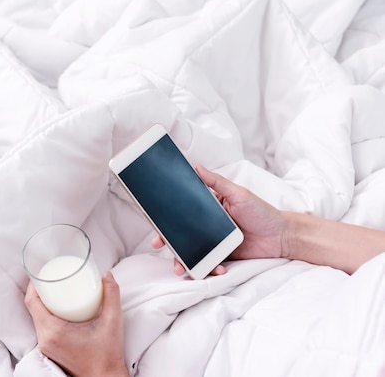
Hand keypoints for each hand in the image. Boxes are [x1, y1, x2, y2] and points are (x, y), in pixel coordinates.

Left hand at [24, 271, 128, 376]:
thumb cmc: (107, 354)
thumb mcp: (113, 321)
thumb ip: (112, 295)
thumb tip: (107, 274)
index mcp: (54, 331)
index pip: (32, 302)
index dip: (33, 285)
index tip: (40, 271)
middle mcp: (45, 339)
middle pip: (32, 308)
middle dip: (38, 290)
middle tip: (50, 276)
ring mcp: (46, 346)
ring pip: (36, 317)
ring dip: (41, 301)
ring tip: (53, 287)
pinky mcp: (50, 349)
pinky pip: (41, 326)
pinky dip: (45, 313)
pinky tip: (56, 305)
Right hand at [151, 165, 288, 275]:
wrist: (281, 236)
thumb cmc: (262, 212)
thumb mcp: (238, 193)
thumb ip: (217, 182)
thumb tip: (197, 167)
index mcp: (210, 208)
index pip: (184, 213)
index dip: (168, 219)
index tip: (157, 224)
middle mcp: (209, 226)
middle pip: (183, 235)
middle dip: (170, 242)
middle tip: (160, 246)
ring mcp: (215, 243)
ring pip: (193, 252)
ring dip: (185, 260)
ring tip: (182, 268)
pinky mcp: (224, 258)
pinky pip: (210, 264)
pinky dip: (209, 269)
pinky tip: (216, 270)